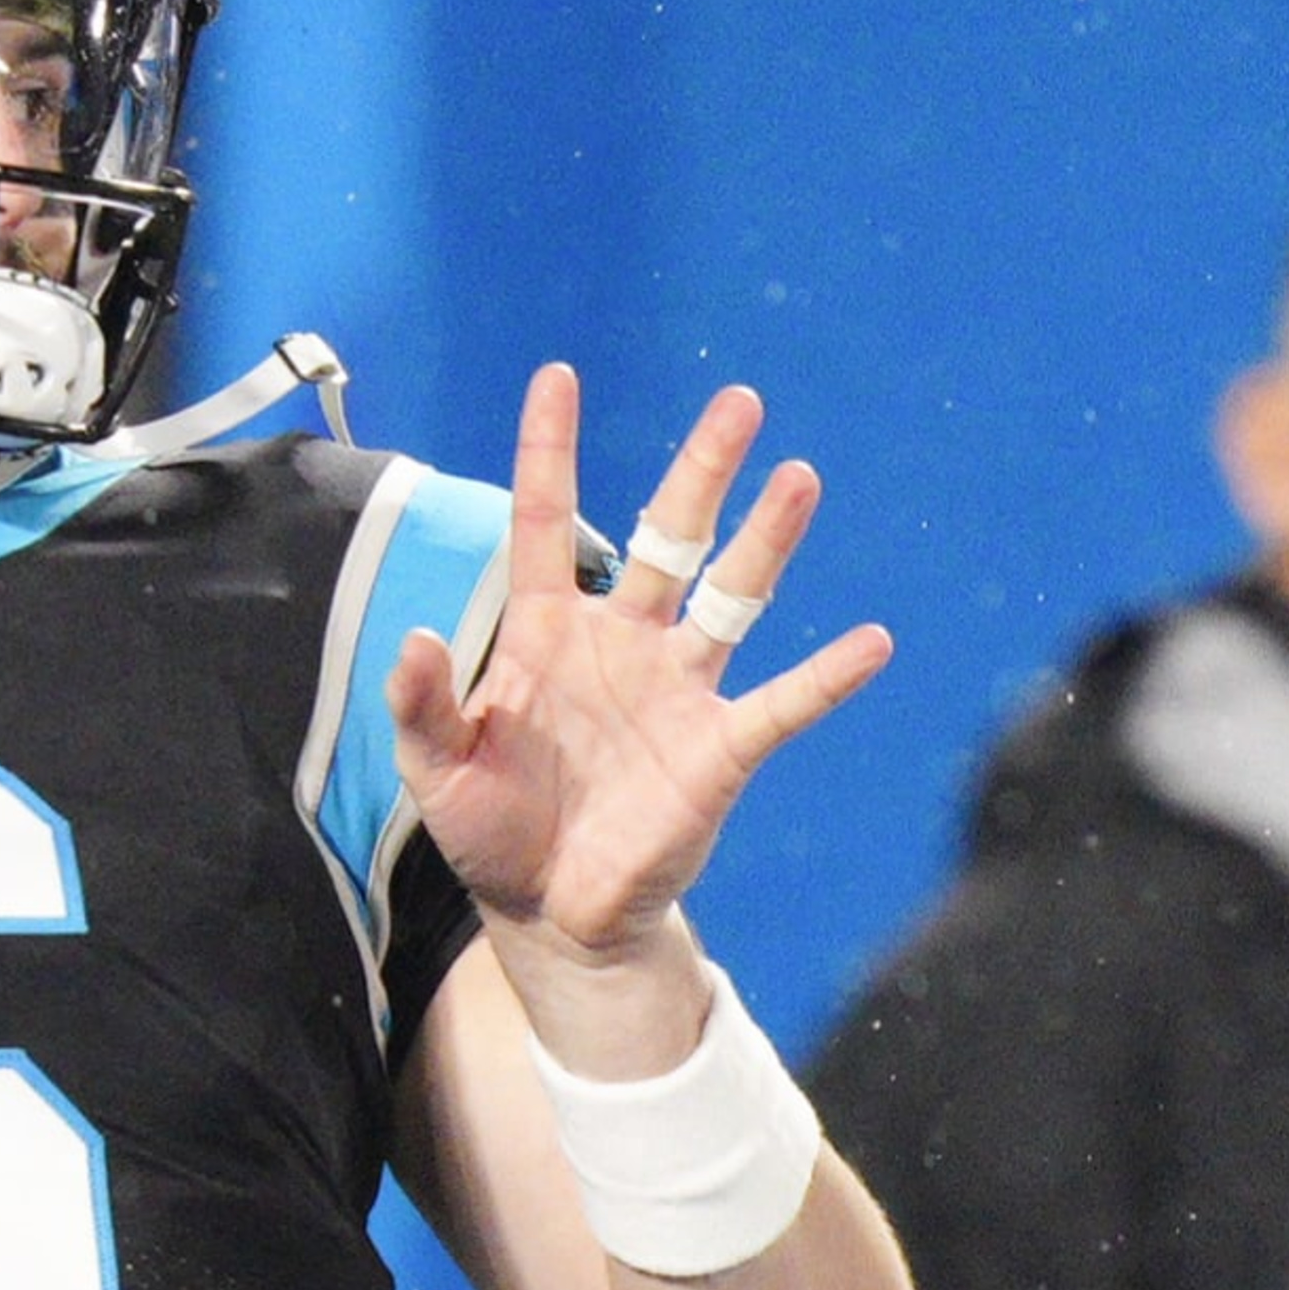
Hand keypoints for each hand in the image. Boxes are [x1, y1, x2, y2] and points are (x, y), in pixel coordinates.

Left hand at [387, 366, 892, 980]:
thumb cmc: (490, 828)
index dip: (550, 451)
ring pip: (731, 596)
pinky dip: (828, 675)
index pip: (547, 522)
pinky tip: (873, 640)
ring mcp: (676, 690)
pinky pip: (782, 703)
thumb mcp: (434, 766)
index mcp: (544, 631)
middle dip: (702, 470)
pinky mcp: (719, 749)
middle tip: (740, 400)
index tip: (558, 375)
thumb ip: (419, 701)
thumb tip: (415, 638)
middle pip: (669, 536)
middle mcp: (620, 642)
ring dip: (766, 540)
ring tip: (799, 476)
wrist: (552, 913)